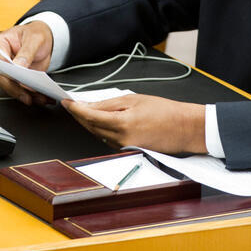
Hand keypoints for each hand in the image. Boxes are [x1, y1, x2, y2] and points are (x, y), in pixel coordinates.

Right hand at [0, 23, 54, 105]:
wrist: (43, 40)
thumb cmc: (35, 34)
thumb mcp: (35, 38)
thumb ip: (27, 52)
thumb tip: (18, 66)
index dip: (6, 71)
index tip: (17, 78)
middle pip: (2, 77)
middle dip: (15, 88)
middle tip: (27, 94)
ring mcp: (6, 71)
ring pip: (10, 87)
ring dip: (24, 95)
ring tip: (38, 98)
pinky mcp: (15, 79)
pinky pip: (19, 90)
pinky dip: (30, 95)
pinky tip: (40, 97)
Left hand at [63, 94, 207, 153]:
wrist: (185, 128)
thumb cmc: (165, 111)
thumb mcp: (135, 100)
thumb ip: (110, 104)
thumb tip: (90, 106)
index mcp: (121, 124)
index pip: (89, 116)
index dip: (75, 109)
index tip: (66, 102)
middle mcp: (120, 139)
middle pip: (91, 127)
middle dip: (78, 116)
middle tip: (70, 104)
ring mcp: (124, 147)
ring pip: (98, 134)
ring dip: (88, 123)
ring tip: (81, 110)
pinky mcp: (129, 150)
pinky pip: (108, 140)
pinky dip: (101, 130)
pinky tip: (99, 121)